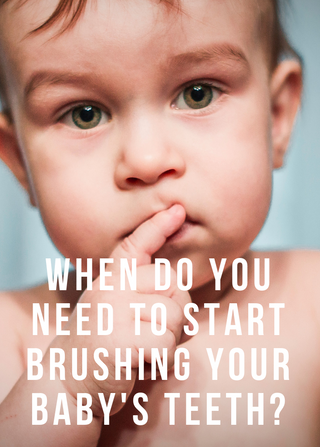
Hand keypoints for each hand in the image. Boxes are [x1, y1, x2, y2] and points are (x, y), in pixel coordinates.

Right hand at [49, 204, 190, 415]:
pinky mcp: (119, 340)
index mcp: (111, 279)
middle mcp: (110, 288)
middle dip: (176, 312)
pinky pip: (166, 343)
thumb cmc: (102, 346)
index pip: (136, 245)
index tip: (177, 209)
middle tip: (152, 332)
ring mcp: (112, 311)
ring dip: (168, 340)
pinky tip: (140, 363)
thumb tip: (190, 313)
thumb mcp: (117, 313)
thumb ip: (147, 303)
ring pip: (174, 316)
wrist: (67, 383)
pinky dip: (162, 360)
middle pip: (173, 285)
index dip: (158, 226)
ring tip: (141, 348)